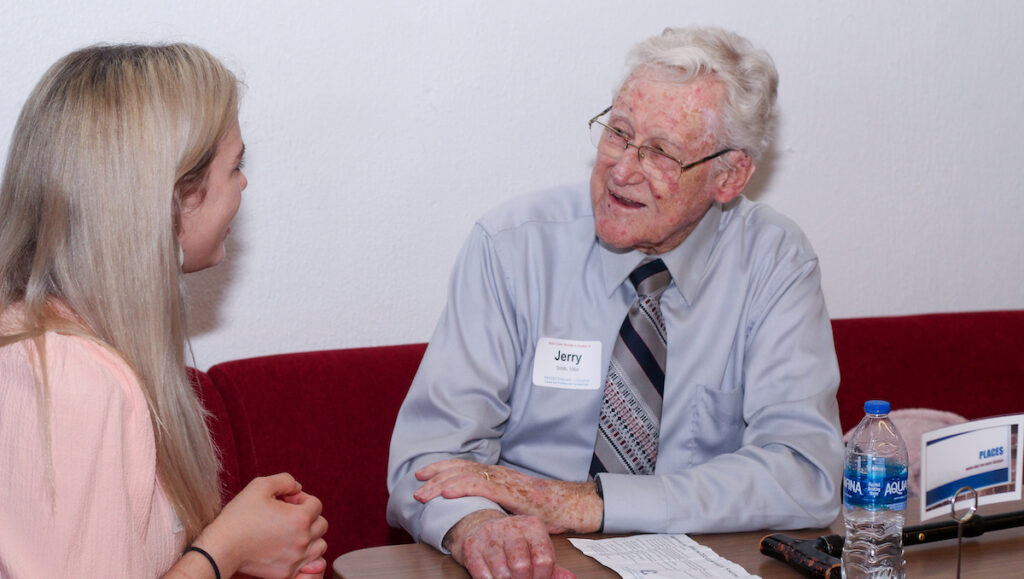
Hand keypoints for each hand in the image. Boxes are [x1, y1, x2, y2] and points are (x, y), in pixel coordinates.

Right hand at [195, 473, 327, 577]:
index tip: (287, 501)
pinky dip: (303, 555)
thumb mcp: (260, 486)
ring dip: (310, 537)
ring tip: (291, 532)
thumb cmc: (239, 517)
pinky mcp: (288, 572)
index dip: (301, 499)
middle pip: (321, 524)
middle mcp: (302, 540)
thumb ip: (285, 480)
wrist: (221, 548)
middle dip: (308, 517)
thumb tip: (297, 488)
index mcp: (300, 518)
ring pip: (319, 546)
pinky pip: (308, 563)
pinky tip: (287, 547)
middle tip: (289, 516)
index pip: (316, 504)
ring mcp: (296, 559)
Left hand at [414, 459, 601, 533]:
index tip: (424, 475)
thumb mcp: (518, 506)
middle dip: (436, 473)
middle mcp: (500, 474)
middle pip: (461, 468)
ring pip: (466, 476)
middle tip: (416, 480)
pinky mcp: (512, 492)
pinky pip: (481, 487)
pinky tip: (446, 492)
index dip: (443, 469)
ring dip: (441, 483)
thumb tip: (481, 512)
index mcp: (500, 476)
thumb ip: (499, 504)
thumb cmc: (550, 509)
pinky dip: (461, 487)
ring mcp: (505, 481)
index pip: (466, 468)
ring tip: (423, 491)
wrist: (574, 505)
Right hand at [446, 510, 574, 578]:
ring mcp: (489, 535)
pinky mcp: (471, 546)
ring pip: (502, 574)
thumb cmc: (513, 541)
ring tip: (508, 577)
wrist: (480, 525)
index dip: (543, 577)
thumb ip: (552, 567)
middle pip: (521, 567)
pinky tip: (494, 576)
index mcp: (532, 526)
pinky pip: (483, 576)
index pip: (544, 559)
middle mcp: (511, 527)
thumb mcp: (536, 549)